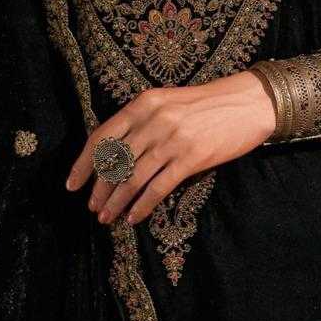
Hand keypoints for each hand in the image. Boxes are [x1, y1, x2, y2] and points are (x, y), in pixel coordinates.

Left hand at [65, 71, 277, 226]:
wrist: (248, 103)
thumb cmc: (207, 105)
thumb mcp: (167, 103)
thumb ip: (141, 122)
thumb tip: (114, 155)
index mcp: (143, 104)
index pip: (101, 137)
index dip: (84, 164)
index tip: (73, 184)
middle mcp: (153, 121)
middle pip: (114, 161)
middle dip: (99, 189)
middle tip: (93, 208)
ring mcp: (171, 140)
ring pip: (132, 178)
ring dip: (116, 202)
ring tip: (107, 218)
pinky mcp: (191, 158)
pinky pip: (158, 188)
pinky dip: (142, 206)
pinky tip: (133, 218)